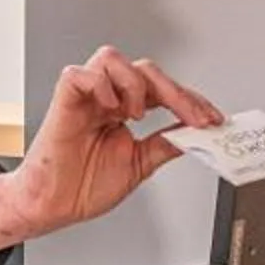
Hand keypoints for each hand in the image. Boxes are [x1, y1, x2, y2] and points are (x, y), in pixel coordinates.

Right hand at [0, 48, 224, 256]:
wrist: (52, 206)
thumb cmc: (82, 186)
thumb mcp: (139, 165)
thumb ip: (164, 144)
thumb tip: (193, 133)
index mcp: (123, 109)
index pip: (161, 89)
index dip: (189, 100)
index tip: (212, 118)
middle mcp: (106, 98)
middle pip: (144, 68)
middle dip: (175, 91)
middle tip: (192, 116)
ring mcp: (84, 98)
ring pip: (111, 58)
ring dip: (133, 84)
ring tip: (136, 115)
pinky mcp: (62, 102)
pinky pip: (78, 74)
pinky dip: (99, 85)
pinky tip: (111, 110)